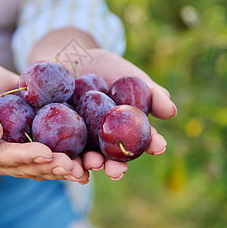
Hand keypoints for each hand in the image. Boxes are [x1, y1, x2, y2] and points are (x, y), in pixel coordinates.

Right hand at [0, 64, 88, 182]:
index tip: (45, 152)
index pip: (2, 157)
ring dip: (63, 170)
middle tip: (73, 166)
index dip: (24, 156)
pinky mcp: (31, 152)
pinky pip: (49, 160)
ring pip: (40, 169)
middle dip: (50, 167)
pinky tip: (86, 163)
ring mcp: (15, 160)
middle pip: (25, 168)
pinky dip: (68, 162)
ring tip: (83, 169)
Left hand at [72, 49, 176, 179]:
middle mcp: (104, 141)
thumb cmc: (106, 68)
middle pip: (112, 158)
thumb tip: (171, 111)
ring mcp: (79, 140)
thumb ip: (151, 93)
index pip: (141, 141)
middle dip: (115, 167)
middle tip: (116, 171)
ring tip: (92, 164)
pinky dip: (61, 155)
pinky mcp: (55, 136)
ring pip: (84, 157)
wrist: (70, 57)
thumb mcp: (130, 76)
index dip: (150, 145)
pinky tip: (63, 158)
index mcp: (125, 131)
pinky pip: (59, 148)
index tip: (158, 146)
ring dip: (88, 165)